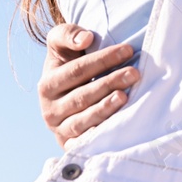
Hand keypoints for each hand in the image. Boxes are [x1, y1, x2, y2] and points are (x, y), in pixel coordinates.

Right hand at [37, 22, 138, 147]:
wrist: (64, 96)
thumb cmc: (68, 64)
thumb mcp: (60, 45)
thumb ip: (68, 34)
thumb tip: (86, 39)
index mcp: (46, 85)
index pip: (77, 70)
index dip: (102, 60)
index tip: (128, 50)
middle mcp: (49, 110)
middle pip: (82, 96)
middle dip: (110, 83)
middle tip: (134, 73)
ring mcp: (60, 130)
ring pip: (83, 121)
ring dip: (105, 109)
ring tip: (125, 97)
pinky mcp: (70, 146)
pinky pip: (85, 143)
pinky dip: (99, 135)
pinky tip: (116, 126)